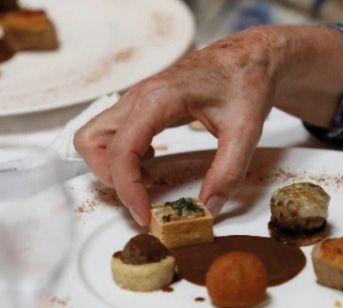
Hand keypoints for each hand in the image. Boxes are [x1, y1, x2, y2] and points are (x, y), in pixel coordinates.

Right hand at [74, 26, 342, 225]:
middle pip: (91, 142)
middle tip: (142, 198)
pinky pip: (114, 133)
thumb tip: (208, 207)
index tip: (145, 215)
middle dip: (109, 177)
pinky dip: (122, 155)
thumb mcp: (245, 130)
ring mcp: (137, 99)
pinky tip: (151, 163)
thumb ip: (228, 172)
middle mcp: (138, 96)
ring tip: (147, 180)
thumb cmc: (246, 81)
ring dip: (111, 166)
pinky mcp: (143, 105)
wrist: (250, 56)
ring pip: (96, 136)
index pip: (122, 151)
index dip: (127, 190)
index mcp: (158, 98)